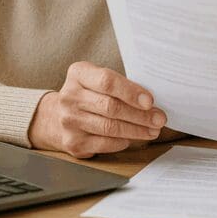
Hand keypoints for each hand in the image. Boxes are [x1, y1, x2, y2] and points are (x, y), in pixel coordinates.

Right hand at [28, 61, 167, 157]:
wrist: (56, 116)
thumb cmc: (89, 94)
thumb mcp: (97, 79)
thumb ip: (120, 84)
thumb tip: (151, 101)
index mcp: (78, 73)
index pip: (107, 81)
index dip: (131, 92)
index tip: (150, 101)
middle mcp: (69, 96)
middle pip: (111, 107)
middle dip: (140, 115)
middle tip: (159, 119)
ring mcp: (69, 121)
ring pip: (110, 128)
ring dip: (136, 130)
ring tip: (153, 130)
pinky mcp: (72, 142)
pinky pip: (104, 143)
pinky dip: (122, 142)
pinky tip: (132, 138)